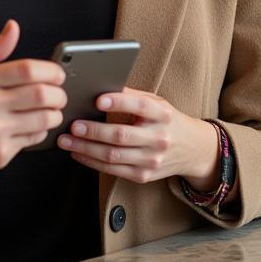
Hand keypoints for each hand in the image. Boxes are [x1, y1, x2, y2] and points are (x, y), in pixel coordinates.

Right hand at [0, 20, 66, 184]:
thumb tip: (13, 29)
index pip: (29, 70)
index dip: (51, 70)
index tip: (56, 73)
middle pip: (43, 95)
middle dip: (58, 93)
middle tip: (57, 93)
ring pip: (43, 120)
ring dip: (54, 114)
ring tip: (49, 110)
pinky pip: (32, 141)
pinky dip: (39, 132)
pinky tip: (31, 126)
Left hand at [57, 87, 219, 187]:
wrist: (193, 149)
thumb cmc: (167, 121)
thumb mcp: (156, 102)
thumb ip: (131, 96)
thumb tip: (99, 86)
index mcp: (162, 115)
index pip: (141, 106)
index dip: (119, 102)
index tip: (98, 99)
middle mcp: (159, 138)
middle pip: (122, 135)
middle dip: (93, 131)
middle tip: (73, 125)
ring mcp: (152, 160)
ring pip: (113, 155)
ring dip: (86, 148)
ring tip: (67, 140)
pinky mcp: (144, 175)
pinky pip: (113, 170)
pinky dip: (91, 161)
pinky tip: (78, 152)